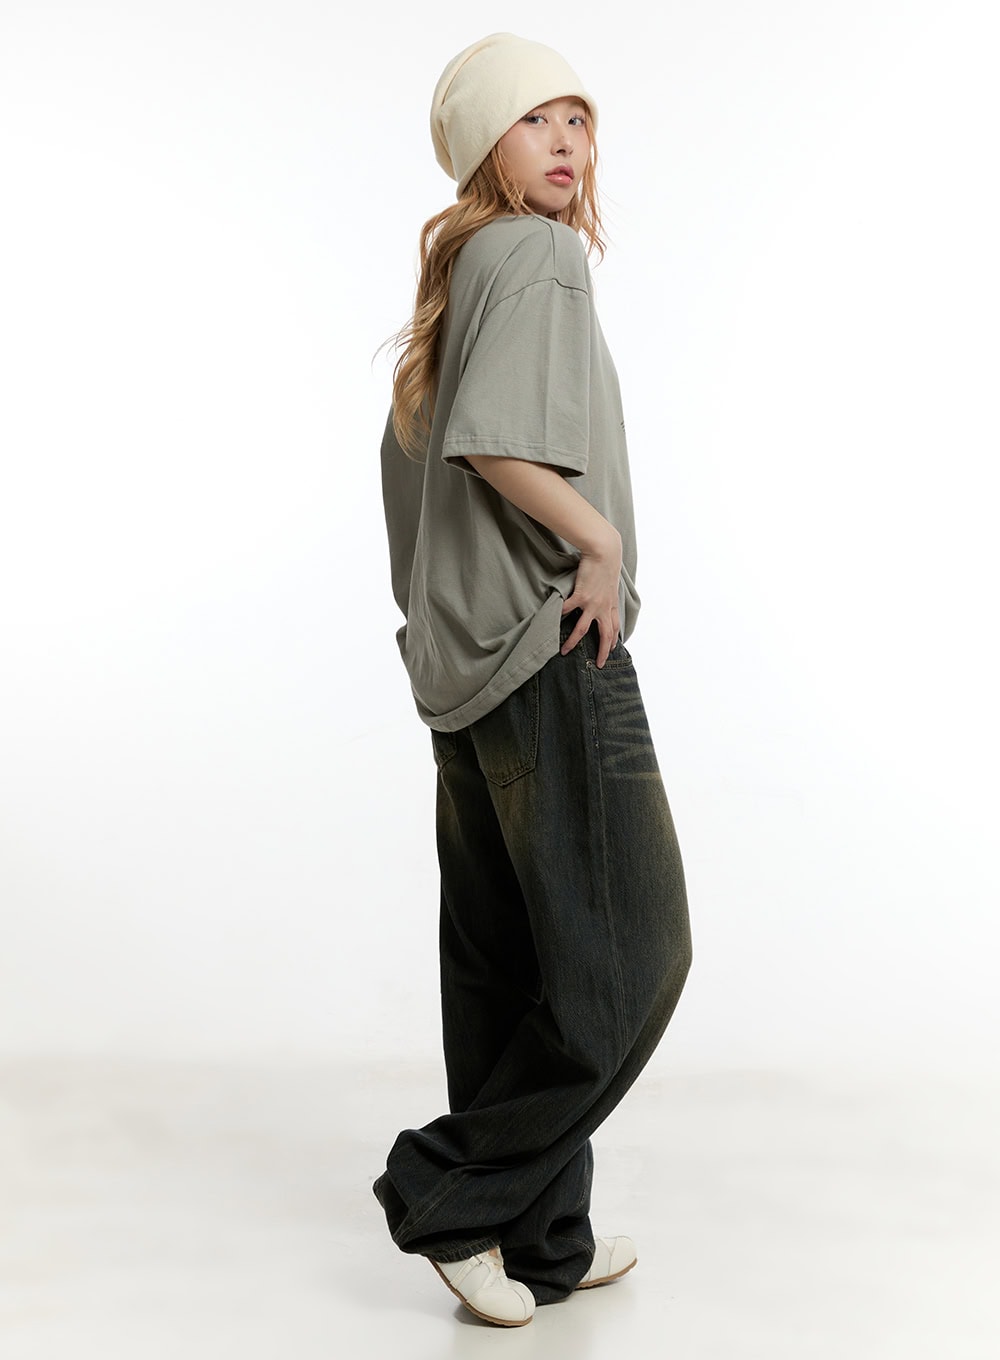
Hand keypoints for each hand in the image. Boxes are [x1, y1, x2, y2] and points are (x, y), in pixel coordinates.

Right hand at [560, 525, 621, 666]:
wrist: (604, 552)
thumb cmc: (607, 563)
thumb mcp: (611, 582)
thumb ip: (605, 592)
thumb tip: (601, 594)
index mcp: (611, 605)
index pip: (615, 628)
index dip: (612, 640)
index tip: (610, 650)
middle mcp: (604, 608)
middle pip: (604, 635)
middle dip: (601, 651)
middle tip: (597, 664)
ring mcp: (592, 603)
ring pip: (582, 629)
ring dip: (573, 642)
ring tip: (564, 651)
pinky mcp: (581, 596)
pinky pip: (568, 610)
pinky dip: (559, 616)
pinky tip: (552, 622)